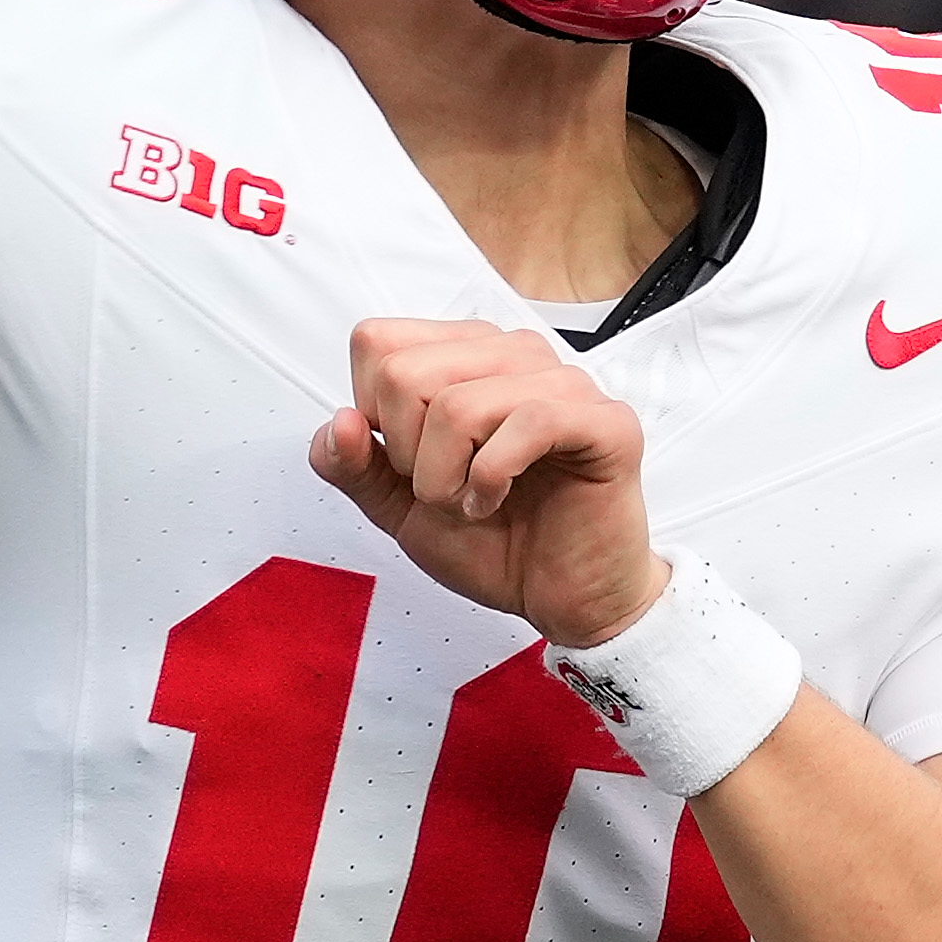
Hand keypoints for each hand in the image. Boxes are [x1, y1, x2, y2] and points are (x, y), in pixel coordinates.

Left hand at [310, 318, 666, 649]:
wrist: (561, 598)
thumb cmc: (497, 543)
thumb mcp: (400, 508)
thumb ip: (356, 466)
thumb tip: (337, 422)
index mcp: (465, 356)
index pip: (377, 343)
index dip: (374, 415)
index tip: (412, 461)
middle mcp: (514, 355)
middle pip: (405, 373)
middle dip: (407, 455)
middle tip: (444, 491)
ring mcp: (564, 383)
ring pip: (458, 404)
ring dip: (447, 477)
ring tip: (473, 502)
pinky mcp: (604, 422)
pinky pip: (528, 423)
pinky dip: (492, 478)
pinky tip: (497, 499)